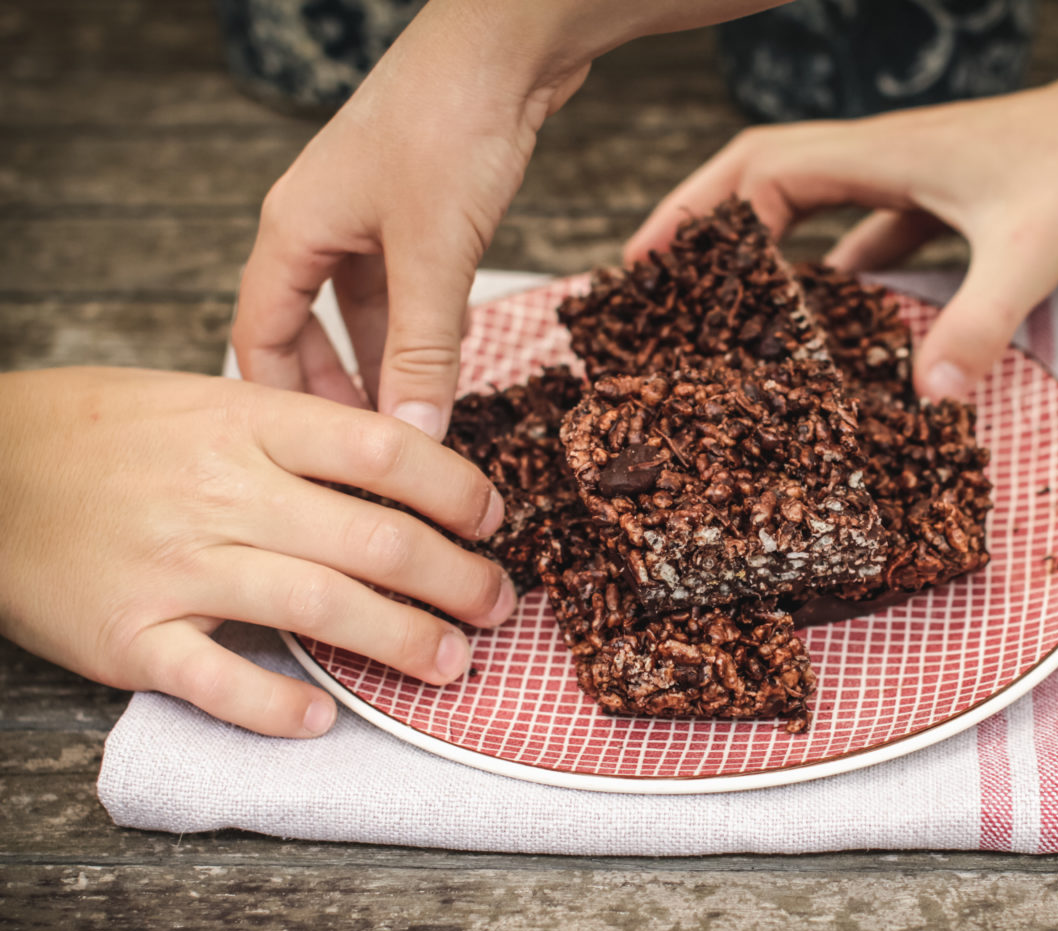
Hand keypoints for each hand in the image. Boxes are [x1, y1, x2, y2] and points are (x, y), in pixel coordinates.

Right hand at [0, 368, 515, 737]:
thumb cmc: (100, 434)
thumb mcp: (199, 401)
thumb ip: (293, 433)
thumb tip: (402, 467)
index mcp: (245, 423)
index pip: (382, 450)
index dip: (456, 488)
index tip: (491, 518)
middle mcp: (221, 492)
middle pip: (373, 539)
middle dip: (455, 579)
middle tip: (498, 604)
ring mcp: (176, 566)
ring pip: (321, 608)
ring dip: (404, 643)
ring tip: (452, 664)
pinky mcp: (131, 636)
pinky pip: (220, 680)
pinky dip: (278, 706)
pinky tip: (324, 718)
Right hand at [233, 0, 788, 438]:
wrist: (506, 46)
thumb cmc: (451, 127)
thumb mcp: (435, 253)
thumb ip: (424, 348)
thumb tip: (415, 435)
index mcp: (293, 231)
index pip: (259, 337)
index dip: (278, 405)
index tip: (307, 465)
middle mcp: (318, 225)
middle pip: (305, 331)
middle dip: (334, 395)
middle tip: (366, 460)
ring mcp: (366, 217)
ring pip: (360, 314)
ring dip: (382, 368)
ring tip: (409, 430)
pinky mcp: (414, 212)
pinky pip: (402, 290)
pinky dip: (417, 334)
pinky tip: (443, 371)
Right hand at [626, 0, 1057, 399]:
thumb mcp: (1033, 251)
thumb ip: (977, 322)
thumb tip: (924, 400)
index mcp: (881, 154)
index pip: (760, 169)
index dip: (698, 210)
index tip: (652, 262)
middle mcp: (885, 157)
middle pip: (766, 179)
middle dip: (707, 223)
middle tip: (659, 279)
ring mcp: (914, 175)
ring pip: (815, 204)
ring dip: (769, 245)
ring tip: (731, 304)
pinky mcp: (946, 196)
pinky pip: (870, 228)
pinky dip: (840, 264)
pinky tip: (840, 315)